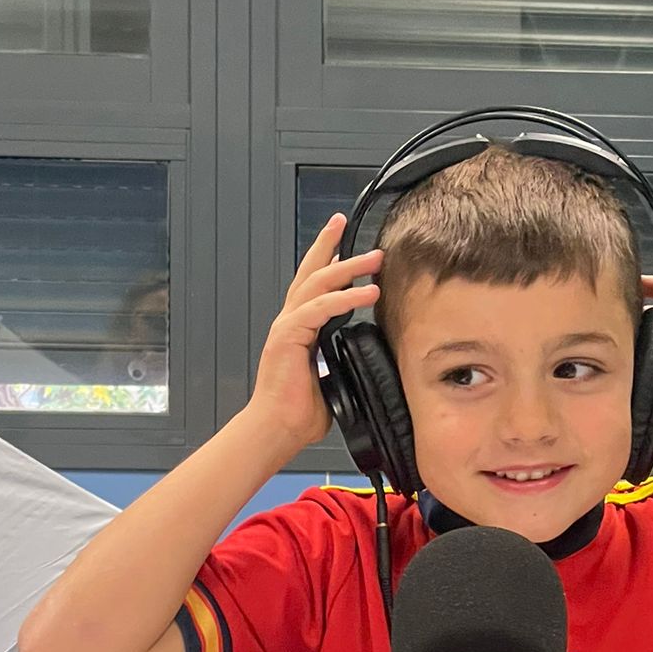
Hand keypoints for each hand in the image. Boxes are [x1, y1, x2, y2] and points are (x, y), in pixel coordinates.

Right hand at [251, 214, 382, 455]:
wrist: (277, 430)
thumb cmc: (299, 413)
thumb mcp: (333, 381)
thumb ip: (345, 364)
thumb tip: (369, 363)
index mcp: (299, 329)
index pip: (315, 287)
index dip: (329, 262)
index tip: (345, 245)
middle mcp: (290, 321)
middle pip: (310, 272)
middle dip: (329, 245)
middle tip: (345, 222)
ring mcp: (287, 326)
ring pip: (317, 283)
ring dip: (348, 267)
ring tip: (375, 259)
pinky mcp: (288, 336)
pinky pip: (319, 308)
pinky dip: (345, 298)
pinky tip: (368, 293)